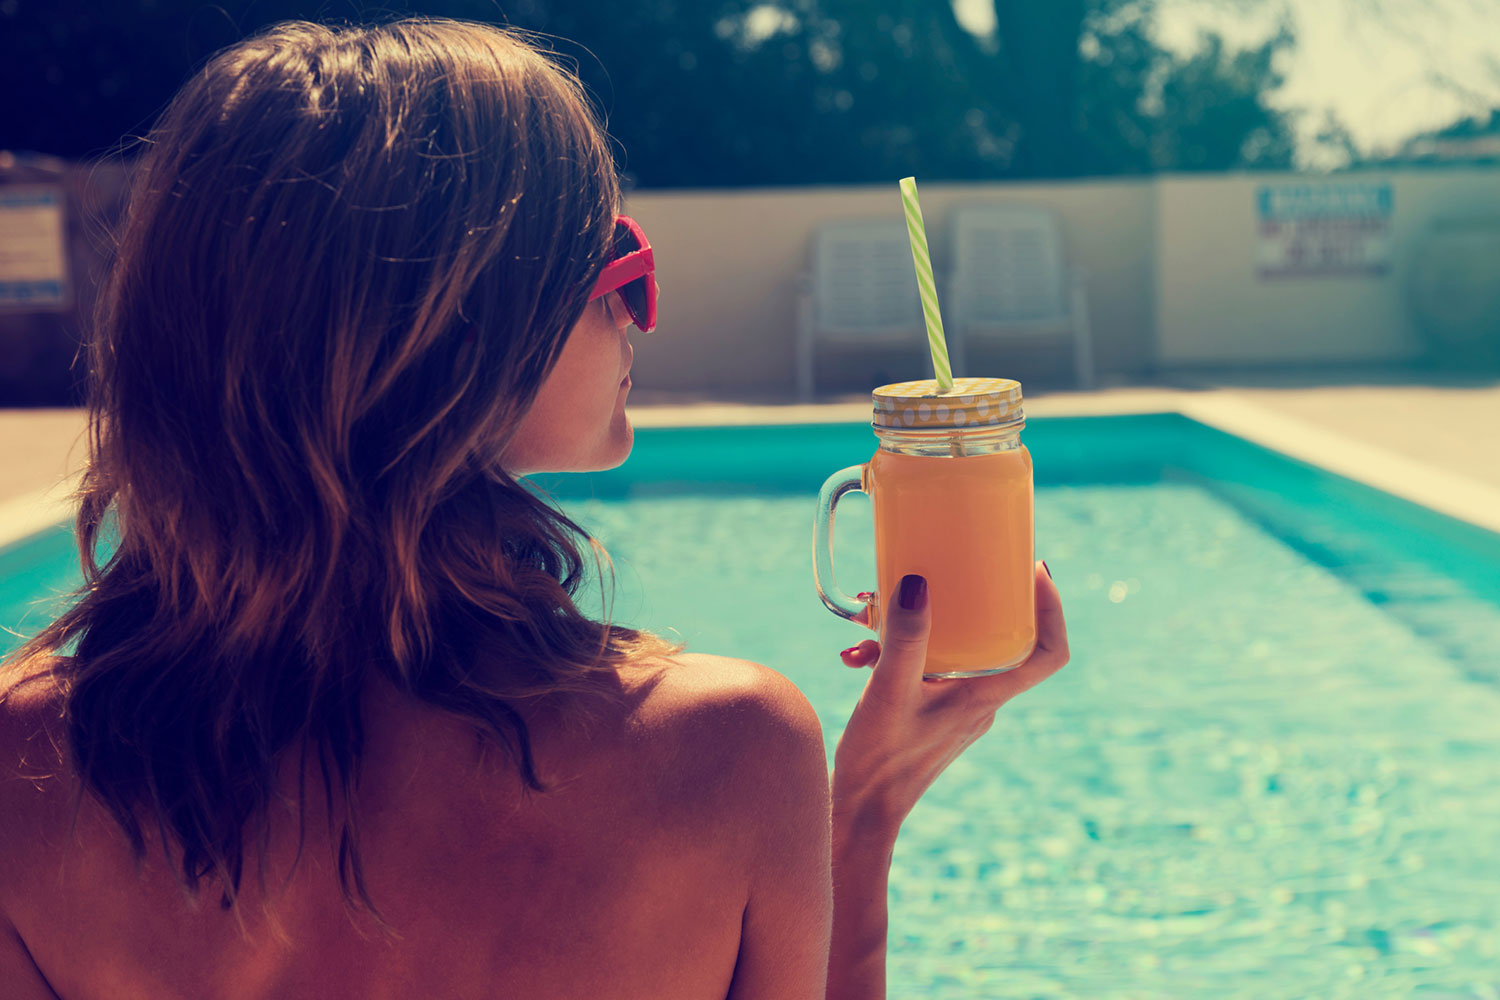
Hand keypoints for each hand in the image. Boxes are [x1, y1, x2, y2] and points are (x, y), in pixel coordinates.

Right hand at [830, 562, 1069, 839]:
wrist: (859, 813)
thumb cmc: (879, 761)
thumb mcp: (888, 691)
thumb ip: (905, 638)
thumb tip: (917, 583)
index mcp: (985, 697)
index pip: (1048, 654)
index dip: (1052, 608)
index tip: (1032, 570)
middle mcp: (979, 701)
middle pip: (998, 638)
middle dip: (962, 599)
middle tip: (936, 569)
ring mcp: (956, 707)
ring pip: (954, 648)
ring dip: (912, 626)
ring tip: (867, 615)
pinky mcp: (931, 711)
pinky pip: (928, 666)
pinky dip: (897, 650)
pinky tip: (858, 654)